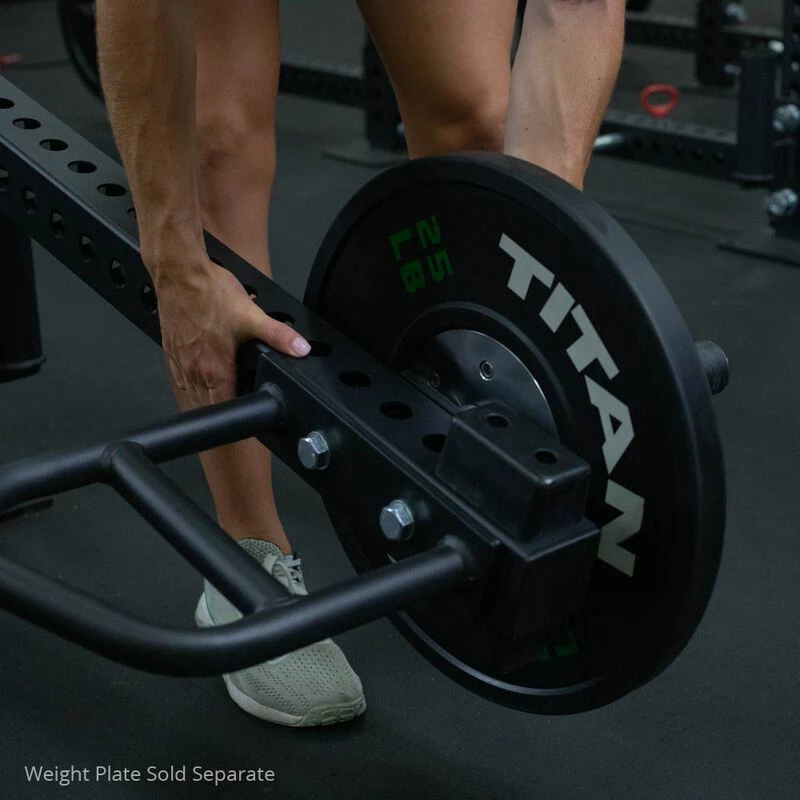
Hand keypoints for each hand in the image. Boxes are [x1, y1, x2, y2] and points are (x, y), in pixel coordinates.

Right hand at [154, 259, 309, 406]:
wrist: (178, 272)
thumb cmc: (208, 293)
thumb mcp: (252, 315)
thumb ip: (279, 336)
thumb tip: (300, 350)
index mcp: (214, 370)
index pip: (224, 410)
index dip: (237, 420)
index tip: (247, 425)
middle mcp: (194, 371)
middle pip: (208, 406)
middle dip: (222, 413)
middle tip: (236, 414)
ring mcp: (180, 363)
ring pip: (192, 394)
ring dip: (205, 400)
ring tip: (220, 401)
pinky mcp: (171, 351)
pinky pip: (181, 377)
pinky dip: (192, 383)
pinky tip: (201, 378)